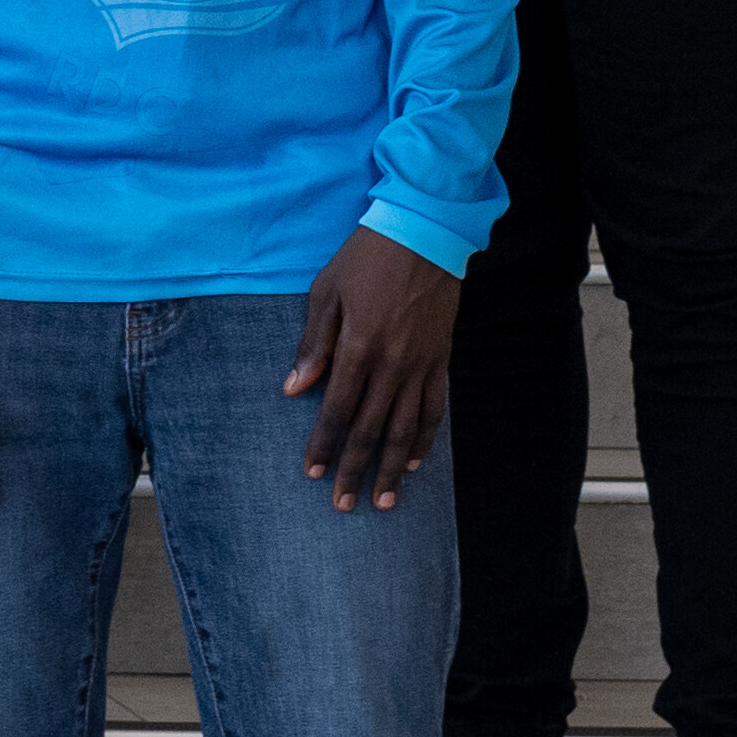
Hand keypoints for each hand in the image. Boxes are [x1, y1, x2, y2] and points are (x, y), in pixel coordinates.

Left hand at [285, 229, 461, 509]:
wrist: (425, 232)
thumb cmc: (366, 258)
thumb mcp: (327, 292)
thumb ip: (313, 344)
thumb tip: (293, 388)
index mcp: (361, 347)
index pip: (338, 409)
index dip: (324, 444)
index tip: (312, 473)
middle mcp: (394, 364)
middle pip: (371, 428)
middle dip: (354, 469)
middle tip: (343, 505)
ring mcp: (423, 364)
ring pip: (406, 428)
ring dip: (391, 467)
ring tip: (382, 501)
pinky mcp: (442, 359)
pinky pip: (435, 408)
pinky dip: (424, 438)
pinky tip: (412, 461)